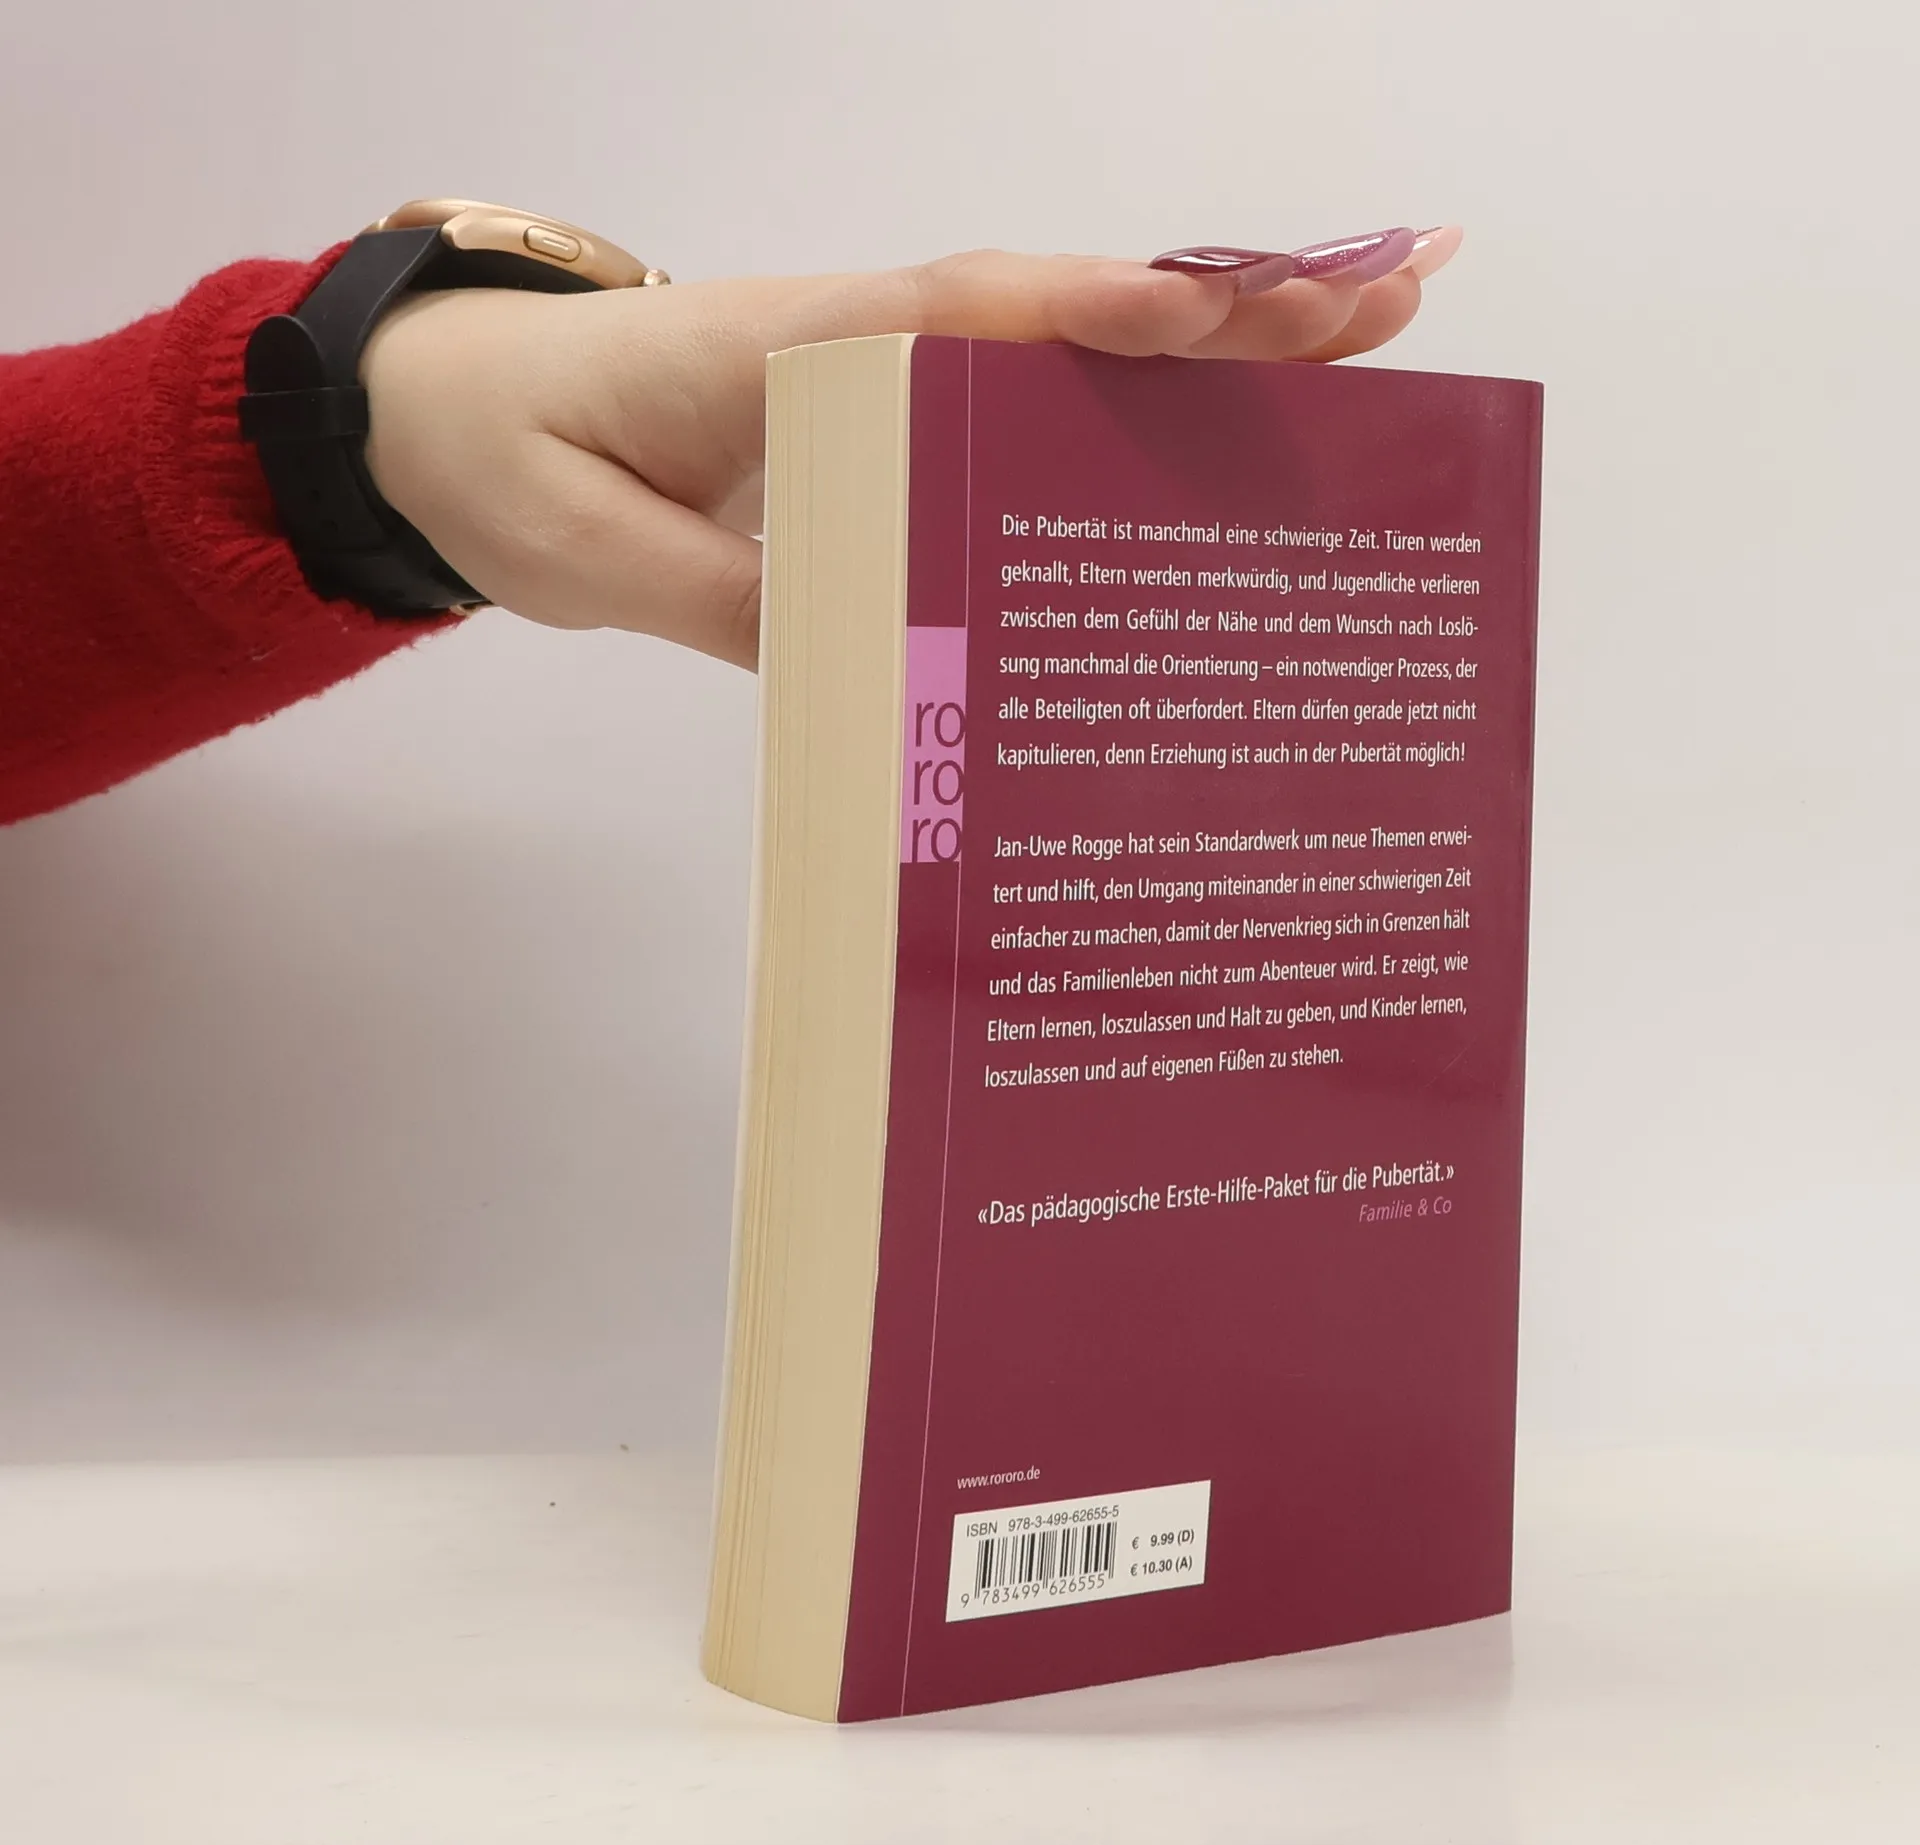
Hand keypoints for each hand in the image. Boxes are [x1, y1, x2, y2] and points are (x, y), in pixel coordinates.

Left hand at [360, 227, 1462, 665]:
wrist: (449, 419)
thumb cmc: (506, 458)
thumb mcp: (590, 549)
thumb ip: (726, 596)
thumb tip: (887, 667)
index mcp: (787, 353)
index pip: (962, 316)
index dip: (1092, 316)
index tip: (1217, 319)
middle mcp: (864, 348)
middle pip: (1063, 319)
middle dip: (1224, 312)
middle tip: (1388, 299)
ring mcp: (887, 385)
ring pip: (1067, 360)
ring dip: (1212, 354)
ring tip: (1366, 348)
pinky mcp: (891, 433)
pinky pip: (1026, 414)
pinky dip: (1132, 416)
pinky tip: (1223, 443)